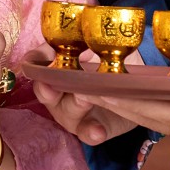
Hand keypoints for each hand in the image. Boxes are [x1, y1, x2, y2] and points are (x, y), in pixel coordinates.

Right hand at [30, 53, 146, 147]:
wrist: (137, 87)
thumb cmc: (115, 59)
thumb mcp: (107, 46)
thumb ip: (95, 43)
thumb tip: (90, 36)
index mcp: (60, 63)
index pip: (38, 60)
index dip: (33, 62)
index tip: (32, 63)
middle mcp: (60, 89)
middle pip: (45, 91)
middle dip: (46, 89)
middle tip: (50, 86)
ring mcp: (74, 111)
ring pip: (64, 113)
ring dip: (73, 107)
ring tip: (85, 100)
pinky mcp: (91, 127)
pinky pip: (86, 133)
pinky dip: (91, 133)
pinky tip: (98, 131)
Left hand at [54, 77, 169, 169]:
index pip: (165, 112)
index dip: (128, 99)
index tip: (95, 87)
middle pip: (155, 117)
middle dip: (116, 103)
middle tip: (77, 87)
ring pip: (164, 118)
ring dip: (131, 105)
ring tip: (99, 90)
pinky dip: (155, 106)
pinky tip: (144, 97)